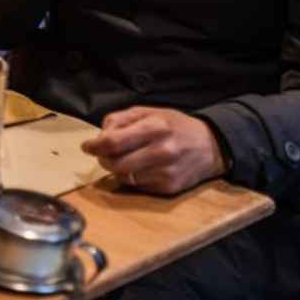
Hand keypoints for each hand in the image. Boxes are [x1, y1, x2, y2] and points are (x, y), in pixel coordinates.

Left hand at [80, 106, 227, 194]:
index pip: (113, 142)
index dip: (94, 146)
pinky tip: (140, 168)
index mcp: (155, 127)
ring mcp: (167, 172)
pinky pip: (138, 186)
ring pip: (124, 177)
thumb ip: (120, 119)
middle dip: (103, 159)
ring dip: (116, 170)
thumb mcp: (148, 112)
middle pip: (115, 163)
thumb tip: (99, 136)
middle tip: (103, 154)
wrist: (211, 146)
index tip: (87, 146)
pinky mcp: (170, 188)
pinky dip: (132, 178)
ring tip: (123, 159)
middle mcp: (162, 151)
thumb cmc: (174, 126)